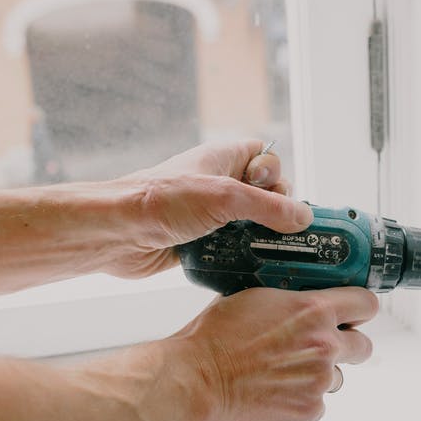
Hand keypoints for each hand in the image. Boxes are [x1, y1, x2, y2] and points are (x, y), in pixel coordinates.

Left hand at [101, 140, 309, 277]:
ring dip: (258, 238)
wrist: (117, 233)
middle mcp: (218, 182)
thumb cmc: (161, 201)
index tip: (269, 193)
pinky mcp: (201, 241)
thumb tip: (303, 217)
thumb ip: (269, 207)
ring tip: (259, 249)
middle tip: (265, 226)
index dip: (275, 175)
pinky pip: (234, 247)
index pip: (266, 157)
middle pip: (264, 194)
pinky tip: (244, 263)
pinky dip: (242, 256)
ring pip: (250, 224)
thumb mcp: (225, 198)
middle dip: (272, 213)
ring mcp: (209, 213)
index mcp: (223, 158)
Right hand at [167, 287, 378, 420]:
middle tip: (321, 349)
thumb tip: (298, 304)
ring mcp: (319, 379)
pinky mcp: (309, 409)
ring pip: (336, 377)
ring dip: (318, 376)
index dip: (359, 310)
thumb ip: (289, 302)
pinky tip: (274, 393)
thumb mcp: (255, 299)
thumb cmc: (214, 338)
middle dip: (346, 347)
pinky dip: (301, 400)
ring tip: (282, 375)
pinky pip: (317, 404)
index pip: (365, 304)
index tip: (354, 315)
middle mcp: (324, 344)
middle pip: (363, 346)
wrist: (196, 381)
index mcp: (313, 310)